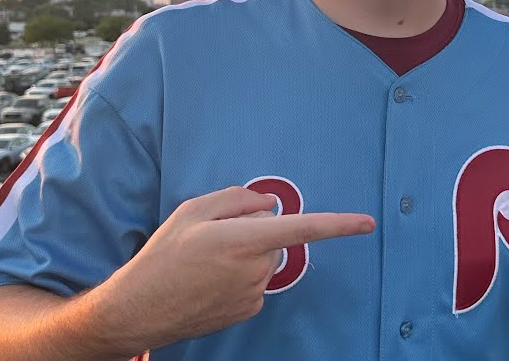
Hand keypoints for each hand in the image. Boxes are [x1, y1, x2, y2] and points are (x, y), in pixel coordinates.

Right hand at [92, 186, 374, 351]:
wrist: (141, 308)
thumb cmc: (164, 256)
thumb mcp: (192, 211)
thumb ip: (236, 199)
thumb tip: (269, 205)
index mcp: (242, 240)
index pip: (302, 229)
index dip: (339, 225)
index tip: (368, 223)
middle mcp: (255, 269)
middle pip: (274, 235)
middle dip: (254, 229)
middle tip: (213, 238)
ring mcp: (254, 293)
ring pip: (265, 258)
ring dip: (246, 253)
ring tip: (206, 261)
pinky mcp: (250, 308)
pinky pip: (257, 279)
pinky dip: (241, 274)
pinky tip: (211, 279)